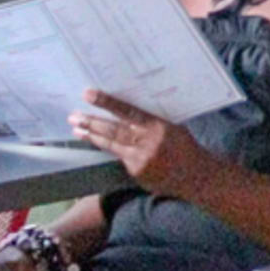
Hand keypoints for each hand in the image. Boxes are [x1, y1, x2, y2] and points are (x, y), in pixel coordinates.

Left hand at [70, 91, 215, 200]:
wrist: (195, 176)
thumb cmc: (184, 145)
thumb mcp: (173, 126)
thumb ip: (152, 119)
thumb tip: (127, 108)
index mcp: (159, 125)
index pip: (128, 111)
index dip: (107, 103)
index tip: (89, 94)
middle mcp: (148, 142)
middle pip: (114, 130)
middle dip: (91, 122)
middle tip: (73, 115)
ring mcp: (140, 159)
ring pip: (111, 144)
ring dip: (91, 135)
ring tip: (75, 128)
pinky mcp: (135, 172)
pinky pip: (118, 157)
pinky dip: (107, 148)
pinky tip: (93, 141)